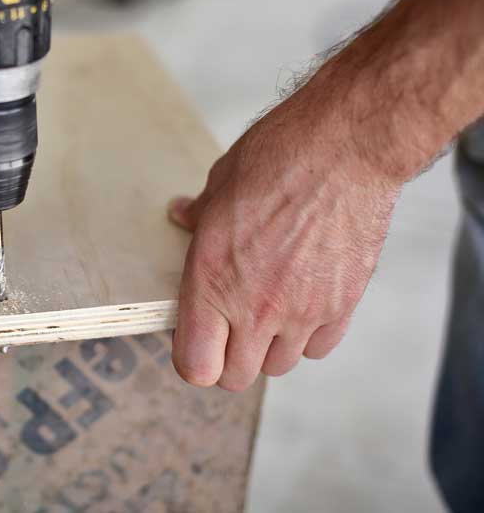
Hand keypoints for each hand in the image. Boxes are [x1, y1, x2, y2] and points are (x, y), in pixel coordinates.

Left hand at [167, 73, 403, 390]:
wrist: (346, 149)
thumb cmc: (277, 159)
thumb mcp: (219, 185)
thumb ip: (198, 214)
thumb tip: (182, 214)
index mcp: (212, 281)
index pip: (195, 366)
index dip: (192, 358)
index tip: (194, 337)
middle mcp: (256, 307)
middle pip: (236, 377)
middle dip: (227, 359)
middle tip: (227, 329)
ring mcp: (302, 312)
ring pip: (279, 366)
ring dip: (268, 347)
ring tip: (266, 311)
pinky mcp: (342, 306)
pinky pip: (319, 348)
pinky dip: (308, 336)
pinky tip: (302, 303)